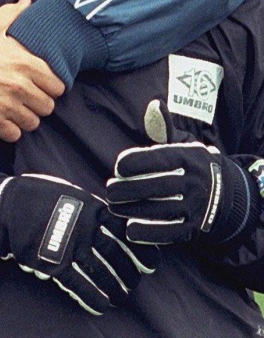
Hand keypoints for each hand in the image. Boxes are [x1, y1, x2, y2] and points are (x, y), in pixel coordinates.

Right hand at [0, 0, 63, 142]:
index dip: (51, 85)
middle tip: (27, 99)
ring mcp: (6, 105)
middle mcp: (19, 85)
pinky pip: (14, 134)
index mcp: (23, 61)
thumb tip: (26, 2)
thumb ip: (11, 14)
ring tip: (14, 109)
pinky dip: (9, 130)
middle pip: (48, 106)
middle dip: (39, 103)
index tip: (41, 85)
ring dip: (25, 118)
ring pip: (33, 122)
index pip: (57, 85)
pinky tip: (1, 119)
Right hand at [0, 174, 158, 314]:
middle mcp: (86, 228)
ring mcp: (71, 247)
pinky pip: (80, 286)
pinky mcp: (55, 264)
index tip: (151, 262)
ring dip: (115, 289)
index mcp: (91, 208)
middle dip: (130, 272)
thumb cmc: (37, 196)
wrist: (7, 208)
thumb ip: (90, 207)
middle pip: (117, 254)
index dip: (141, 248)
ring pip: (102, 273)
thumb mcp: (69, 192)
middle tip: (135, 282)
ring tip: (121, 297)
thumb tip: (111, 218)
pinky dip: (94, 298)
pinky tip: (102, 306)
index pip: (125, 230)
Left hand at [106, 142, 257, 244]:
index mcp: (189, 158)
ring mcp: (196, 207)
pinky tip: (130, 229)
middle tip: (110, 190)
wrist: (227, 193)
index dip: (137, 162)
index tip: (118, 166)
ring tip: (114, 206)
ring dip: (133, 210)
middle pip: (157, 187)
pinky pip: (170, 233)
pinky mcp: (194, 228)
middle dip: (129, 189)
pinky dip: (149, 233)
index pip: (160, 158)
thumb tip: (155, 104)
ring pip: (161, 210)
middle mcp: (195, 182)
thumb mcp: (183, 143)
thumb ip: (165, 128)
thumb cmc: (193, 164)